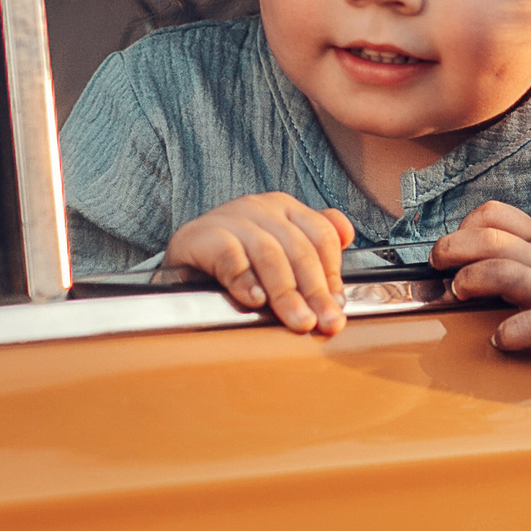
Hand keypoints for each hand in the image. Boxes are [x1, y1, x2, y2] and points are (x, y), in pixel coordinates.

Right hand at [166, 194, 354, 335]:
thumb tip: (348, 235)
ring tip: (298, 320)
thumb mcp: (277, 248)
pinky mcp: (202, 236)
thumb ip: (312, 244)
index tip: (337, 308)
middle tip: (323, 322)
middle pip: (299, 249)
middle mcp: (261, 208)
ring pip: (269, 254)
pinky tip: (255, 300)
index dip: (333, 274)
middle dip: (315, 291)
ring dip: (286, 293)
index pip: (321, 236)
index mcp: (285, 208)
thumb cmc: (235, 257)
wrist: (183, 258)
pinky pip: (229, 256)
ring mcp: (231, 218)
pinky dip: (245, 279)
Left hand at [428, 201, 530, 370]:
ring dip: (475, 278)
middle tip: (436, 260)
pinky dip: (513, 332)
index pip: (499, 218)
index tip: (452, 241)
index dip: (467, 224)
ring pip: (508, 274)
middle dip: (454, 246)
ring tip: (459, 290)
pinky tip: (501, 339)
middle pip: (491, 241)